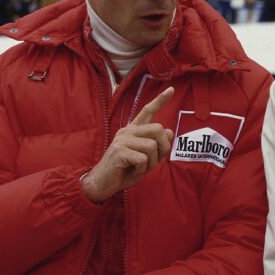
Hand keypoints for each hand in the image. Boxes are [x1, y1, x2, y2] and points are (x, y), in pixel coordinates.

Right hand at [81, 87, 174, 202]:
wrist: (102, 184)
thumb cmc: (125, 171)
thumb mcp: (146, 159)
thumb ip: (156, 146)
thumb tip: (168, 130)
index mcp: (133, 130)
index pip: (147, 111)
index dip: (160, 100)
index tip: (171, 89)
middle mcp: (127, 131)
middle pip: (158, 129)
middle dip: (163, 148)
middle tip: (154, 162)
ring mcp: (122, 140)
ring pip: (152, 146)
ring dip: (152, 162)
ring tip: (140, 168)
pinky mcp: (119, 151)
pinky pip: (143, 159)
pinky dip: (142, 169)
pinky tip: (132, 171)